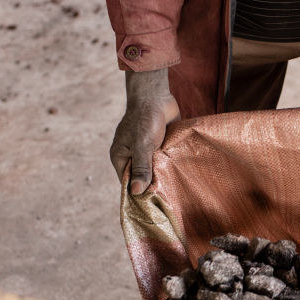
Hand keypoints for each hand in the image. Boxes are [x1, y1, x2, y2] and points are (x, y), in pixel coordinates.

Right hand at [110, 69, 179, 194]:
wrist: (155, 95)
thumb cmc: (145, 119)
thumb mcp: (142, 145)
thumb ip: (141, 168)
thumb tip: (136, 192)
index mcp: (120, 157)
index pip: (128, 183)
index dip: (139, 193)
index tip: (153, 203)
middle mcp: (131, 156)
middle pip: (141, 179)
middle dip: (153, 186)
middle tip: (167, 197)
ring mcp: (145, 152)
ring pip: (153, 171)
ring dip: (162, 176)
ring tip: (174, 189)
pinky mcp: (158, 147)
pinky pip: (162, 162)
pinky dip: (168, 167)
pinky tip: (179, 175)